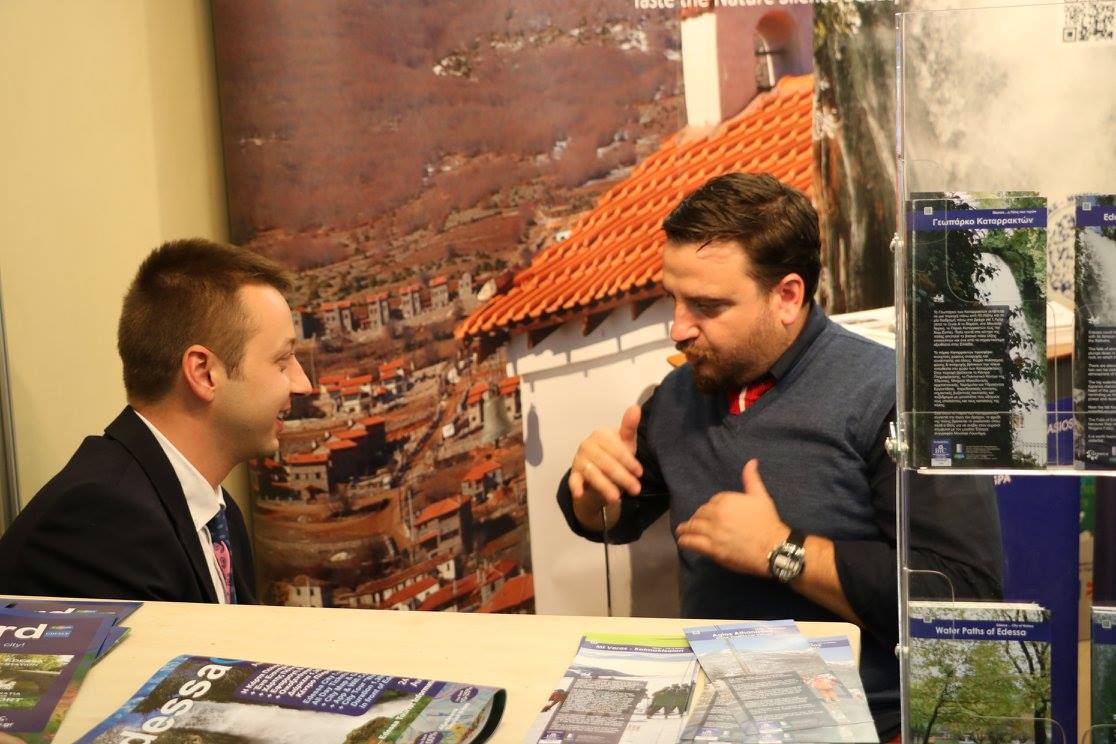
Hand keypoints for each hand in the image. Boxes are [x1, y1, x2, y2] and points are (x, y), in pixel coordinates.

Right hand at [568, 405, 643, 529]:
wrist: (601, 471)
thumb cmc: (616, 454)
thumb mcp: (625, 442)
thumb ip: (629, 427)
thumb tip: (635, 407)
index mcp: (601, 434)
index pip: (616, 449)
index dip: (629, 461)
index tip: (639, 473)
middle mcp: (587, 444)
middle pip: (607, 462)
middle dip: (622, 477)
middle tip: (635, 489)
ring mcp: (579, 459)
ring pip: (593, 473)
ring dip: (605, 486)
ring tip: (616, 497)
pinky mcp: (574, 473)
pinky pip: (573, 480)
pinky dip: (575, 486)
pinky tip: (579, 493)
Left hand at [674, 459, 789, 576]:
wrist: (773, 547)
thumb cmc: (768, 522)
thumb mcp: (761, 496)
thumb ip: (751, 479)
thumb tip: (751, 461)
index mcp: (726, 500)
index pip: (711, 502)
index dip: (711, 508)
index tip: (711, 514)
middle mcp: (717, 514)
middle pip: (700, 514)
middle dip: (697, 518)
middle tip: (694, 523)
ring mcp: (714, 532)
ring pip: (693, 527)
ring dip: (686, 528)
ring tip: (682, 530)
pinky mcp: (713, 548)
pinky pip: (692, 542)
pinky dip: (685, 540)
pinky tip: (682, 540)